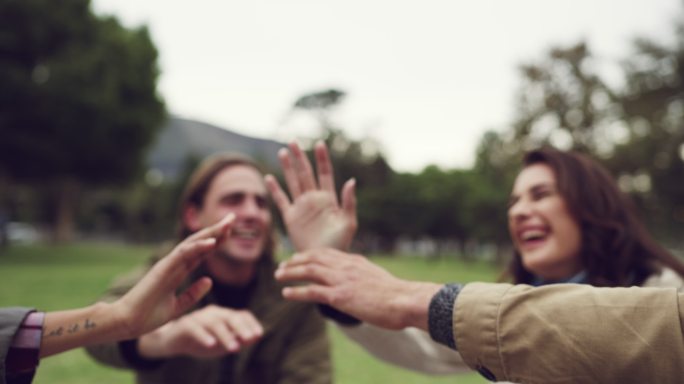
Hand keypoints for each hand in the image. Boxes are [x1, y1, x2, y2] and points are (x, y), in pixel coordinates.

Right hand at [113, 213, 235, 337]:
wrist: (126, 323)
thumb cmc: (148, 316)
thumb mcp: (178, 306)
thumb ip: (193, 293)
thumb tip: (209, 280)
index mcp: (177, 271)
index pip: (200, 252)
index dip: (216, 241)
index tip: (231, 231)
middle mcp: (174, 264)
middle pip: (198, 242)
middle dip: (216, 230)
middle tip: (233, 218)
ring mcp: (168, 265)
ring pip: (192, 244)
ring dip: (210, 233)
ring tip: (227, 224)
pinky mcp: (162, 270)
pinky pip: (183, 255)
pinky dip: (198, 247)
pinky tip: (213, 241)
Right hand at [137, 305, 263, 358]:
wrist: (170, 341)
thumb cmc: (199, 342)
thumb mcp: (220, 344)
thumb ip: (237, 340)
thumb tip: (256, 337)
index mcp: (223, 316)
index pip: (241, 315)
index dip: (251, 324)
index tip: (258, 335)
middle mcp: (212, 313)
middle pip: (230, 317)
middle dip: (241, 328)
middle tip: (250, 339)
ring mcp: (198, 317)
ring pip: (214, 324)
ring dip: (226, 336)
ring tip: (234, 348)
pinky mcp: (184, 324)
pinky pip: (195, 329)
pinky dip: (204, 336)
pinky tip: (211, 345)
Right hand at [265, 141, 356, 250]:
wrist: (323, 259)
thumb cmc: (340, 243)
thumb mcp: (349, 222)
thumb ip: (349, 202)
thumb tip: (351, 180)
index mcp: (328, 198)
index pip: (325, 173)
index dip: (322, 159)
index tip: (320, 143)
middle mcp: (314, 199)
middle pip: (306, 173)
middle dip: (300, 157)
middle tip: (293, 140)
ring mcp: (301, 207)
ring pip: (293, 182)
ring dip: (288, 167)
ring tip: (283, 152)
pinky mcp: (290, 218)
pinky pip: (281, 200)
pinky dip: (275, 190)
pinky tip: (269, 178)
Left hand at [274, 249, 440, 330]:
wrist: (404, 300)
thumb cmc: (397, 295)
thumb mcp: (377, 279)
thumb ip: (364, 278)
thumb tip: (359, 285)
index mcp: (355, 261)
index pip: (327, 253)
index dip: (309, 254)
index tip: (297, 257)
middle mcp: (346, 266)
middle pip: (314, 257)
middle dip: (295, 260)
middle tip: (282, 265)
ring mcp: (342, 280)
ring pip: (309, 270)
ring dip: (290, 273)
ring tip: (278, 276)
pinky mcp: (340, 296)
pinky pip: (312, 291)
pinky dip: (296, 292)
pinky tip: (286, 294)